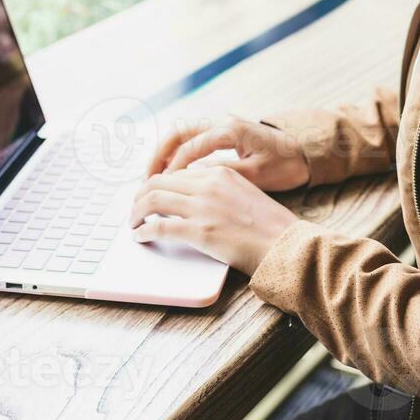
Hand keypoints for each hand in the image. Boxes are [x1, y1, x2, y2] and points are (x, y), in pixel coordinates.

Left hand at [129, 166, 301, 274]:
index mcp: (220, 173)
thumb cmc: (271, 227)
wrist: (286, 246)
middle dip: (140, 195)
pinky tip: (140, 237)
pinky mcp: (199, 231)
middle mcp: (209, 184)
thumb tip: (193, 198)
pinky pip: (159, 226)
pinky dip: (144, 231)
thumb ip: (220, 190)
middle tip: (135, 208)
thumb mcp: (245, 194)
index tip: (152, 196)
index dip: (159, 184)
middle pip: (158, 181)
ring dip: (136, 211)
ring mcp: (203, 207)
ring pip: (152, 199)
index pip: (177, 173)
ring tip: (133, 222)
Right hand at [143, 115, 309, 191]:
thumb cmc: (286, 164)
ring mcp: (221, 123)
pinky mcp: (222, 130)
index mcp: (230, 130)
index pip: (190, 148)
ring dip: (165, 153)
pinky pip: (191, 137)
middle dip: (158, 156)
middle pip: (178, 133)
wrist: (305, 150)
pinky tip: (171, 171)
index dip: (172, 170)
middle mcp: (221, 121)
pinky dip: (177, 151)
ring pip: (182, 133)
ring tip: (153, 177)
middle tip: (146, 181)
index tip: (158, 189)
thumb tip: (192, 180)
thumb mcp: (257, 174)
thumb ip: (224, 175)